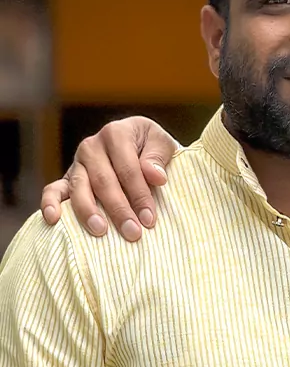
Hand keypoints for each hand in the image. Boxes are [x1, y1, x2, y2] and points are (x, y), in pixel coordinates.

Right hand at [40, 118, 178, 239]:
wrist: (138, 146)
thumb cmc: (152, 148)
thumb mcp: (163, 144)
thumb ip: (159, 158)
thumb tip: (155, 176)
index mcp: (116, 133)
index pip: (128, 168)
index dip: (139, 195)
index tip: (149, 219)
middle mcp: (92, 146)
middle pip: (103, 180)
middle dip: (118, 209)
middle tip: (132, 233)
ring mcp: (77, 163)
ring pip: (79, 187)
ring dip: (88, 211)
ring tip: (100, 231)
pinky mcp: (67, 178)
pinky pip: (54, 190)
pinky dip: (50, 204)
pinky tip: (53, 219)